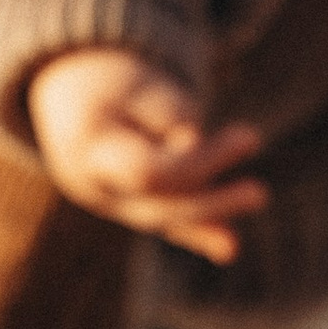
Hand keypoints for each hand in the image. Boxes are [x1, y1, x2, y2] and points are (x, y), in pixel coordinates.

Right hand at [25, 48, 268, 264]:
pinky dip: (197, 231)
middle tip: (260, 192)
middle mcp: (94, 186)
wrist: (67, 93)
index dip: (200, 163)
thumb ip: (164, 108)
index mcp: (89, 150)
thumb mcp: (135, 81)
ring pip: (162, 217)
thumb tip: (192, 138)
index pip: (150, 172)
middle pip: (158, 204)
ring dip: (209, 217)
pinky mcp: (128, 204)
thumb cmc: (107, 79)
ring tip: (248, 218)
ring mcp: (109, 201)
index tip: (249, 138)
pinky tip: (229, 248)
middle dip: (211, 200)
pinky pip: (165, 221)